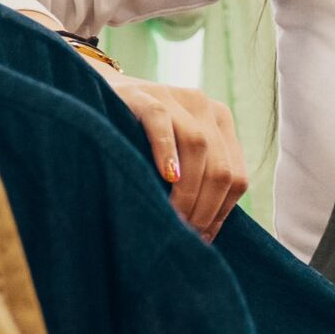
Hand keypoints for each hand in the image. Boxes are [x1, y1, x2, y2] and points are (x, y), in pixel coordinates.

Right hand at [106, 74, 246, 236]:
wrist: (98, 94)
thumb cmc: (138, 137)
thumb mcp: (176, 154)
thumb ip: (197, 179)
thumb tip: (205, 237)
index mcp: (220, 122)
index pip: (236, 176)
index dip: (221, 213)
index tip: (201, 239)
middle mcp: (204, 107)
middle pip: (221, 167)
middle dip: (206, 209)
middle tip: (185, 234)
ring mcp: (175, 97)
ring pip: (199, 147)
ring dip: (188, 191)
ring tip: (173, 217)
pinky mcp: (143, 95)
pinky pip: (161, 121)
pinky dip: (166, 151)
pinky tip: (165, 176)